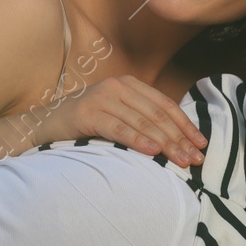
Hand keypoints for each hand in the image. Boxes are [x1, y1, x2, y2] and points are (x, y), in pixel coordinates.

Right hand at [48, 75, 206, 166]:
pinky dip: (138, 140)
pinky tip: (153, 152)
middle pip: (157, 115)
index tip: (202, 144)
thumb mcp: (116, 115)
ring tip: (181, 160)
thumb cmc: (84, 125)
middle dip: (180, 139)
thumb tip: (176, 140)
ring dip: (165, 143)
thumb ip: (140, 119)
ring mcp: (101, 97)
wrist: (43, 125)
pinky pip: (118, 128)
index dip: (185, 125)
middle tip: (196, 159)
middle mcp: (117, 86)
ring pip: (142, 122)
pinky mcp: (87, 113)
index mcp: (129, 85)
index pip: (165, 105)